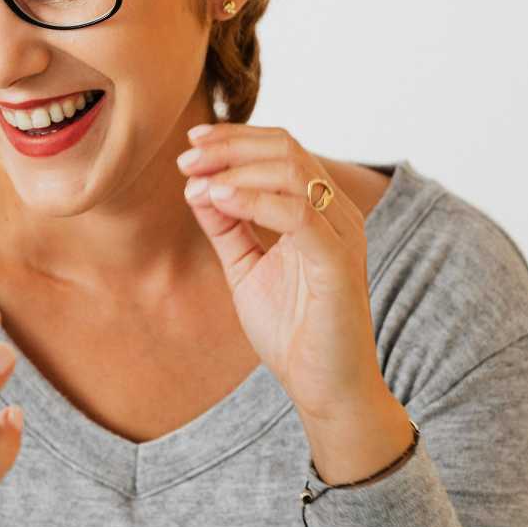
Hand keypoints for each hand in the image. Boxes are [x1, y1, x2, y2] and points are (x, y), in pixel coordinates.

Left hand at [178, 124, 386, 421]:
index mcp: (319, 210)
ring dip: (235, 170)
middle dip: (229, 148)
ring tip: (196, 183)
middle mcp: (336, 213)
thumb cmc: (292, 328)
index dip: (235, 139)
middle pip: (285, 150)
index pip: (281, 149)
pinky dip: (254, 200)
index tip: (191, 144)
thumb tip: (197, 186)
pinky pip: (297, 214)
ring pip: (292, 172)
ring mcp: (341, 234)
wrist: (324, 387)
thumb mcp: (245, 266)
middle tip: (186, 160)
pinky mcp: (338, 262)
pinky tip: (219, 200)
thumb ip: (226, 226)